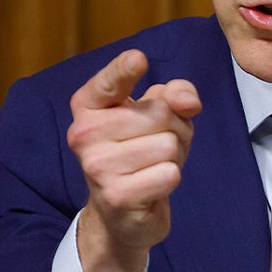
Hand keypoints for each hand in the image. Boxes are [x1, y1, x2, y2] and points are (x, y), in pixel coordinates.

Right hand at [66, 48, 201, 271]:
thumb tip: (188, 101)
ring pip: (168, 144)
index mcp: (88, 105)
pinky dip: (171, 178)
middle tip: (156, 145)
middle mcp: (83, 133)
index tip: (139, 58)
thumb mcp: (159, 113)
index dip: (125, 68)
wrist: (121, 213)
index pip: (109, 81)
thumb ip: (175, 93)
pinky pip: (170, 173)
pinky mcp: (116, 197)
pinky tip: (152, 186)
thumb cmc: (140, 151)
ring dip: (174, 156)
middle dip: (174, 128)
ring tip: (154, 165)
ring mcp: (97, 167)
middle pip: (160, 112)